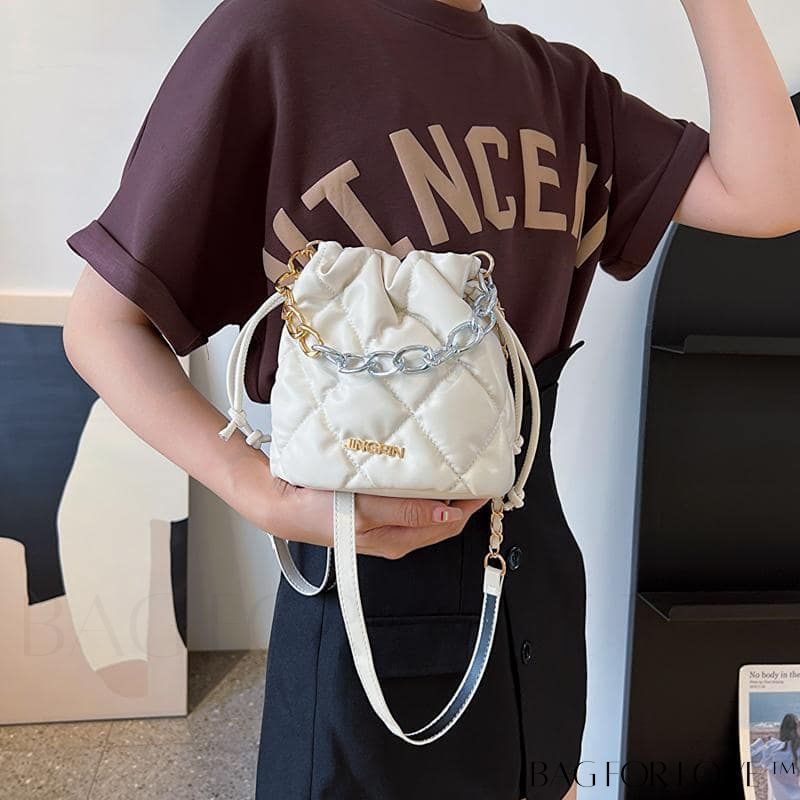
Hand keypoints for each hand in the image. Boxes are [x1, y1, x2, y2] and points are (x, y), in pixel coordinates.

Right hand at [264, 472, 489, 558]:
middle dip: (464, 498)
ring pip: (428, 511)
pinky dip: (424, 489)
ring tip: (458, 465)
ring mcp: (386, 526)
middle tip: (478, 467)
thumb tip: (447, 513)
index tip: (488, 478)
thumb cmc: (317, 511)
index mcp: (399, 540)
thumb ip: (406, 511)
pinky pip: (410, 504)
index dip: (472, 504)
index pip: (449, 524)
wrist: (280, 505)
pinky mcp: (374, 514)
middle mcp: (397, 536)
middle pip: (443, 519)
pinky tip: (425, 471)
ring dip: (445, 492)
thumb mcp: (364, 510)